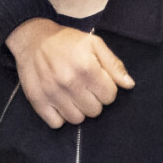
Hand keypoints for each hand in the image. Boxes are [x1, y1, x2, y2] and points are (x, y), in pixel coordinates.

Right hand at [6, 18, 134, 127]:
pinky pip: (56, 123)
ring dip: (78, 109)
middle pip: (95, 111)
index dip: (106, 88)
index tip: (98, 81)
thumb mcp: (94, 44)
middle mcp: (70, 83)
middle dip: (93, 99)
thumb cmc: (67, 41)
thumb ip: (113, 64)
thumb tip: (129, 85)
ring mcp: (52, 94)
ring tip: (73, 94)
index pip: (110, 96)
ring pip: (77, 120)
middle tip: (85, 87)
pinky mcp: (38, 101)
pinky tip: (60, 101)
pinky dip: (60, 116)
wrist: (33, 38)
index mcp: (87, 67)